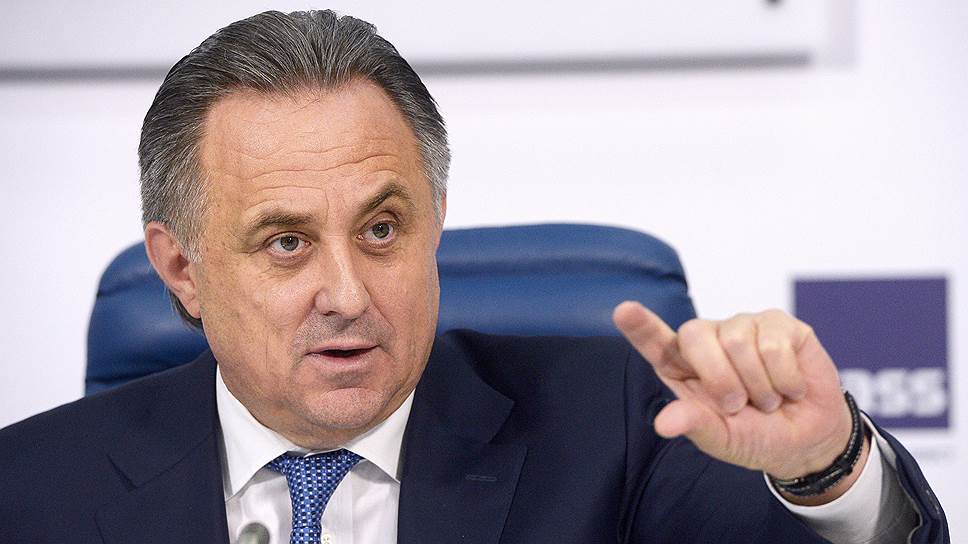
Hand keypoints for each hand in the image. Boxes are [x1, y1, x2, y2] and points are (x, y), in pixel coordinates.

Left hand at [613, 302, 863, 500]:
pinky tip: (790, 388)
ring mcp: (743, 326)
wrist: (807, 440)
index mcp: (683, 367)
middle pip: (695, 334)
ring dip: (758, 386)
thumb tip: (663, 423)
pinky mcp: (778, 324)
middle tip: (738, 406)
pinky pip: (774, 345)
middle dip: (719, 378)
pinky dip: (784, 379)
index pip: (655, 341)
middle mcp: (708, 340)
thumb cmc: (755, 435)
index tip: (624, 311)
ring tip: (767, 399)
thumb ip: (694, 425)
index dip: (640, 326)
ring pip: (738, 342)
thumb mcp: (721, 439)